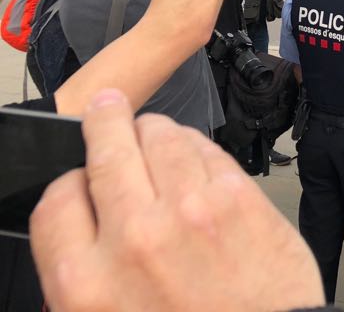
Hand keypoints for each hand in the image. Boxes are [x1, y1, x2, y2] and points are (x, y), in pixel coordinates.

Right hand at [30, 90, 324, 311]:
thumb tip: (85, 232)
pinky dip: (197, 147)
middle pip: (108, 148)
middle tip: (108, 107)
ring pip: (160, 137)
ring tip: (155, 133)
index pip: (57, 200)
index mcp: (86, 284)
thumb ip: (86, 280)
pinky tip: (197, 156)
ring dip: (155, 131)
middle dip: (106, 120)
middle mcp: (134, 238)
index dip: (70, 183)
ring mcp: (190, 212)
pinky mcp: (238, 198)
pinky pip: (207, 150)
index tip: (81, 177)